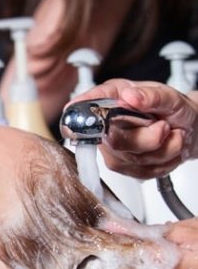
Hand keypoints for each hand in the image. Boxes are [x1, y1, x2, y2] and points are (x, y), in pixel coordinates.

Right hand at [68, 79, 197, 178]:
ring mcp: (112, 148)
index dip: (82, 119)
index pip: (83, 109)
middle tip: (163, 126)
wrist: (190, 128)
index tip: (94, 123)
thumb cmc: (175, 109)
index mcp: (110, 98)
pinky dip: (163, 163)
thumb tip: (130, 97)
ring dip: (162, 150)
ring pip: (132, 160)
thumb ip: (152, 96)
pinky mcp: (123, 167)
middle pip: (114, 141)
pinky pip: (142, 172)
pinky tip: (164, 149)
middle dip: (148, 138)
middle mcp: (106, 124)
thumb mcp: (170, 96)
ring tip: (169, 135)